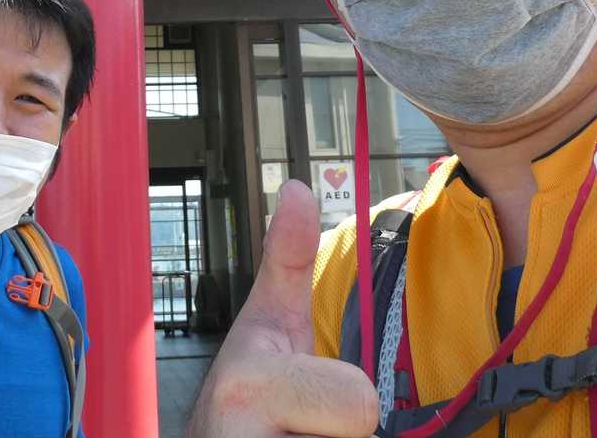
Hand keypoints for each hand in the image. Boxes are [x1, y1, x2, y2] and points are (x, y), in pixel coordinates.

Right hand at [186, 181, 377, 437]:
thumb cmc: (244, 403)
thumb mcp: (263, 331)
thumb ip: (285, 263)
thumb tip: (297, 184)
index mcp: (248, 383)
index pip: (360, 403)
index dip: (343, 407)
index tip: (298, 404)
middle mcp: (236, 434)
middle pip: (360, 427)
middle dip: (338, 437)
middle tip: (296, 432)